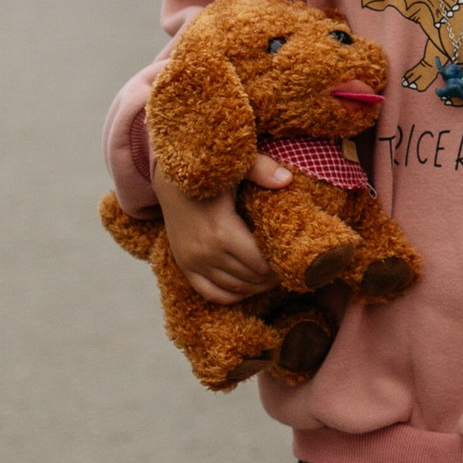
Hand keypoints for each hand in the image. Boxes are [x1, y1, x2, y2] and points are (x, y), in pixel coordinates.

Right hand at [151, 155, 290, 303]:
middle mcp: (206, 252)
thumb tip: (288, 180)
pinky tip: (247, 289)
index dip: (280, 266)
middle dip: (272, 278)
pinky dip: (231, 296)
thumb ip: (261, 170)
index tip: (293, 260)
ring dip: (256, 287)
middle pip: (250, 278)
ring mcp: (192, 261)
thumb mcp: (235, 167)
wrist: (169, 181)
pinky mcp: (184, 265)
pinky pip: (209, 292)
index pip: (260, 263)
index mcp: (222, 231)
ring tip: (272, 278)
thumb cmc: (209, 174)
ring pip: (233, 288)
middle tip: (288, 270)